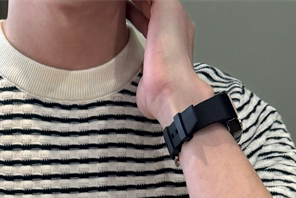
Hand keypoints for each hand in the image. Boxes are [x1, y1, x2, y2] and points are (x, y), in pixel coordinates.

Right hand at [125, 0, 212, 125]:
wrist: (167, 90)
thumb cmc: (170, 54)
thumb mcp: (166, 7)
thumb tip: (146, 0)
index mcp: (177, 16)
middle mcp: (171, 32)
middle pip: (151, 8)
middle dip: (137, 1)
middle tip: (119, 2)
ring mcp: (160, 50)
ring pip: (146, 24)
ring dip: (133, 14)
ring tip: (118, 8)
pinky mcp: (149, 65)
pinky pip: (139, 43)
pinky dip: (131, 33)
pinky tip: (122, 33)